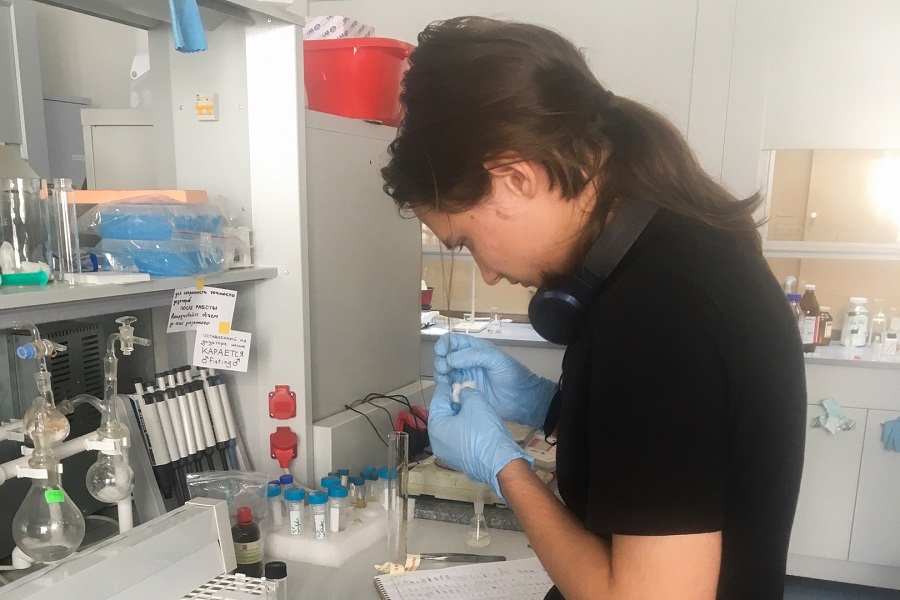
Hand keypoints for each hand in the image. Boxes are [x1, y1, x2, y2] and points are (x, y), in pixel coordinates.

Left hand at [428, 382, 532, 499]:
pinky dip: (464, 428)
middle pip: (443, 415)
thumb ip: (466, 393)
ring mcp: (448, 454)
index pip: (437, 400)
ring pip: (451, 427)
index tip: (451, 379)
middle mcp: (436, 442)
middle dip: (453, 402)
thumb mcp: (476, 404)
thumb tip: (463, 393)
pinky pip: (458, 438)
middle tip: (464, 391)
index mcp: (436, 427)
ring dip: (459, 415)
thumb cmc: (484, 432)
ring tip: (471, 405)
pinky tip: (475, 422)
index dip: (445, 388)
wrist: (501, 464)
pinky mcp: (460, 461)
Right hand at [434, 333, 557, 428]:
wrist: (521, 399)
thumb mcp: (495, 358)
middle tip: (445, 369)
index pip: (453, 341)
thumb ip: (472, 355)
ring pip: (443, 373)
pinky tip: (448, 391)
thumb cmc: (511, 374)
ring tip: (446, 380)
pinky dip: (444, 389)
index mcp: (473, 349)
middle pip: (444, 357)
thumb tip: (449, 359)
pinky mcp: (463, 395)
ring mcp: (463, 378)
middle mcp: (465, 362)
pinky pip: (448, 390)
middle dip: (440, 361)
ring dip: (440, 375)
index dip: (444, 344)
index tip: (441, 352)